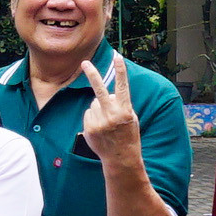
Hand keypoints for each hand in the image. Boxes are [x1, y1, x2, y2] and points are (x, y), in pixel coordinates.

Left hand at [80, 54, 141, 169]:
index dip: (120, 71)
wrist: (121, 158)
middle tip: (84, 62)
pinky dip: (93, 118)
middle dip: (92, 74)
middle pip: (99, 90)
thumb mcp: (131, 118)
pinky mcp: (90, 128)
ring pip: (93, 104)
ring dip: (98, 109)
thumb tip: (104, 94)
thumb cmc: (127, 135)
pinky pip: (88, 114)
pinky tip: (100, 129)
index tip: (117, 57)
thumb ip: (119, 104)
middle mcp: (112, 114)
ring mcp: (100, 122)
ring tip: (107, 124)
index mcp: (125, 110)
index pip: (122, 87)